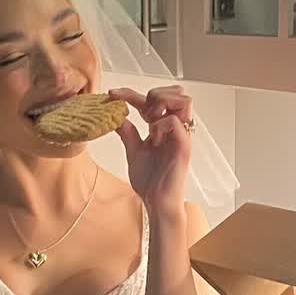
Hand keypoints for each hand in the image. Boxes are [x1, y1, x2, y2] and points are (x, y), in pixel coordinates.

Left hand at [110, 84, 193, 216]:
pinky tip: (153, 139)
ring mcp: (181, 136)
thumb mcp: (134, 151)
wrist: (157, 203)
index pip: (153, 99)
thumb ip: (128, 133)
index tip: (112, 94)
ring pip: (183, 100)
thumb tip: (115, 116)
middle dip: (153, 94)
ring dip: (162, 104)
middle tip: (140, 111)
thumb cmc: (151, 181)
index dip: (131, 93)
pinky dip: (159, 125)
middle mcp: (176, 128)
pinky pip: (174, 122)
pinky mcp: (183, 146)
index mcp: (164, 127)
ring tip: (148, 119)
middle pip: (176, 91)